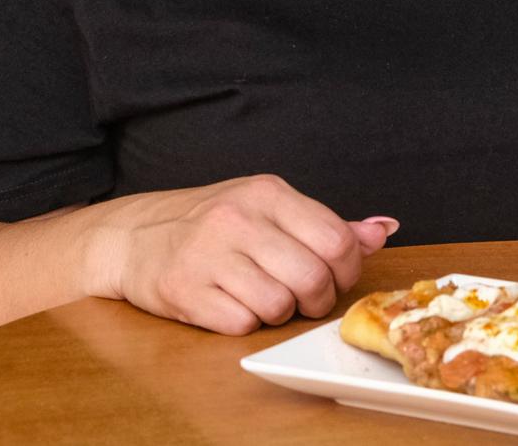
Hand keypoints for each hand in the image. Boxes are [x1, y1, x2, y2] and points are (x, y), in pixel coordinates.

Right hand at [90, 174, 396, 335]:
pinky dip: (245, 323)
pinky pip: (241, 324)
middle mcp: (238, 219)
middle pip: (312, 277)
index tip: (332, 277)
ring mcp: (209, 255)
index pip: (336, 239)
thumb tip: (384, 229)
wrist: (134, 236)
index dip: (346, 270)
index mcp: (267, 193)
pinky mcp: (185, 291)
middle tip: (303, 298)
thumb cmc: (211, 224)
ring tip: (262, 297)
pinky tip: (232, 304)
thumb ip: (326, 224)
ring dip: (279, 313)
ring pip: (279, 305)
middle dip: (317, 299)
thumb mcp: (268, 209)